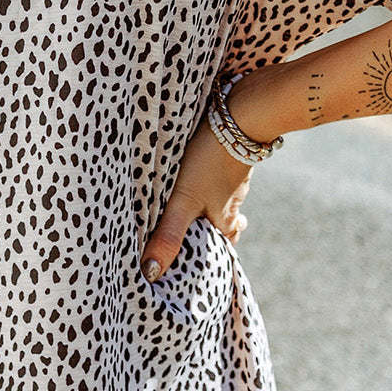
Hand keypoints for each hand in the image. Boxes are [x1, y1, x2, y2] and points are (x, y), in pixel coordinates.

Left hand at [140, 116, 252, 281]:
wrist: (239, 117)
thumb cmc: (209, 162)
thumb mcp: (184, 202)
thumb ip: (169, 236)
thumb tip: (151, 273)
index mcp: (225, 219)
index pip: (224, 246)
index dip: (216, 255)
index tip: (205, 262)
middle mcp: (233, 202)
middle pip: (226, 224)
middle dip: (213, 231)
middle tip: (199, 236)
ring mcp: (235, 178)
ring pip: (223, 199)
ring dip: (211, 205)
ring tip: (193, 207)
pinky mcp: (230, 155)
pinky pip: (221, 176)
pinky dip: (211, 180)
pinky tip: (198, 171)